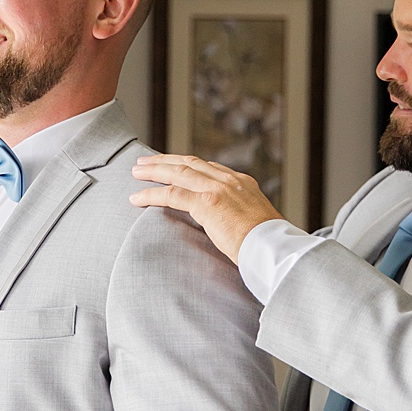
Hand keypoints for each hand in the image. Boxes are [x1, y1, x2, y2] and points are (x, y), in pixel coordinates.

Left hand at [128, 154, 282, 261]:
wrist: (275, 249)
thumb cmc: (269, 245)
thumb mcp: (257, 222)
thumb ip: (240, 216)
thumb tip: (229, 226)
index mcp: (244, 183)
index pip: (210, 167)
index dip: (188, 165)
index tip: (174, 165)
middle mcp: (231, 180)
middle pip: (190, 163)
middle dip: (165, 161)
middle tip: (146, 161)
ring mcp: (218, 189)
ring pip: (178, 173)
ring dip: (154, 172)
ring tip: (136, 173)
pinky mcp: (207, 203)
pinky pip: (172, 194)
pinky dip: (151, 194)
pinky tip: (137, 198)